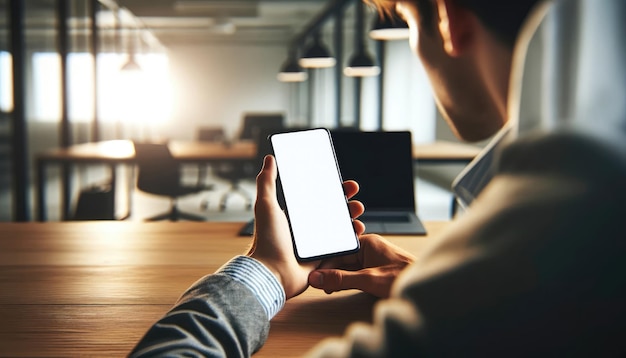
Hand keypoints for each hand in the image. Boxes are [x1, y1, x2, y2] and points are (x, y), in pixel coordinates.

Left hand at [248, 155, 364, 298]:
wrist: (272, 272)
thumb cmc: (266, 240)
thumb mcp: (266, 205)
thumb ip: (267, 181)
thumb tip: (269, 158)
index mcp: (295, 215)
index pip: (317, 197)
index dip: (331, 188)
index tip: (342, 181)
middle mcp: (306, 228)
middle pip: (332, 210)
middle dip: (346, 200)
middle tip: (354, 194)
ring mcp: (316, 243)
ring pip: (340, 226)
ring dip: (352, 216)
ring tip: (357, 211)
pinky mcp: (324, 258)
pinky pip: (342, 246)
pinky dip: (352, 237)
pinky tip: (358, 230)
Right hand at [308, 234, 415, 297]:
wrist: (428, 291)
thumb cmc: (405, 278)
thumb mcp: (368, 280)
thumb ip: (341, 279)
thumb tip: (318, 279)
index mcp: (368, 242)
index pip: (338, 250)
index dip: (324, 263)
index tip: (312, 274)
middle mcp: (370, 249)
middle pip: (341, 260)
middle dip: (329, 272)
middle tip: (318, 286)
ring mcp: (373, 261)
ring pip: (347, 268)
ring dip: (338, 278)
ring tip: (327, 289)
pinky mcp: (376, 272)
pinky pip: (355, 275)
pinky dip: (347, 282)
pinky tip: (339, 289)